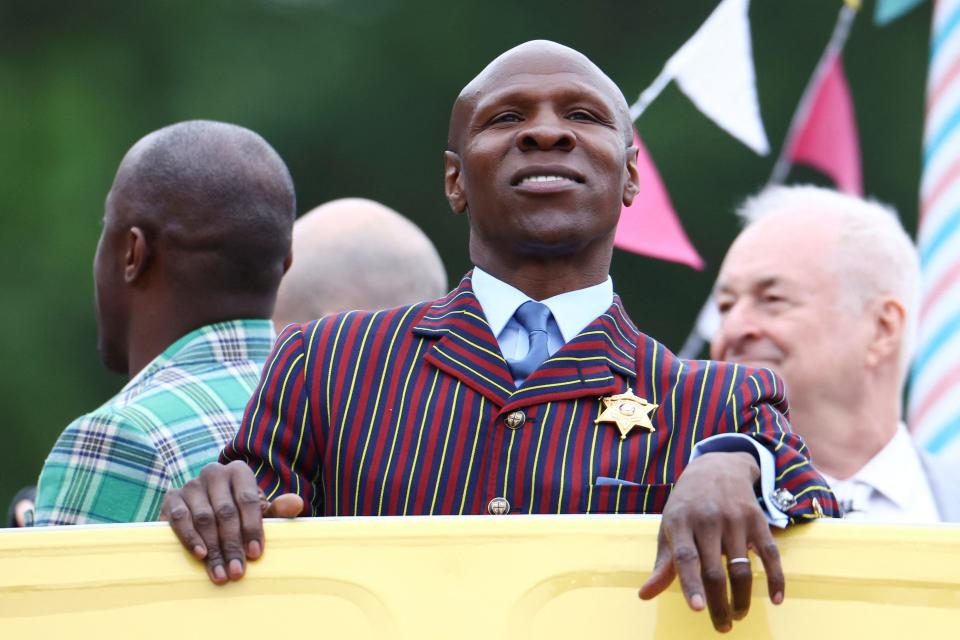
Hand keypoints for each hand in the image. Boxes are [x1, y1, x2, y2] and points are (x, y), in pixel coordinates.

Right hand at [160, 460, 302, 584]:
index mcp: (239, 471)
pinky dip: (190, 537)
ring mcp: (191, 484)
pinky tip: (200, 555)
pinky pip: (180, 518)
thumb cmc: (238, 512)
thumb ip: (278, 510)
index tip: (255, 554)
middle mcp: (214, 472)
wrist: (202, 507)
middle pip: (226, 512)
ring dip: (213, 548)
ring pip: (204, 517)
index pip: (248, 500)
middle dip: (232, 545)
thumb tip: (297, 504)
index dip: (252, 528)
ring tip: (220, 573)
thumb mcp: (259, 511)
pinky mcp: (172, 498)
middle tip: (237, 571)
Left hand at [638, 452, 783, 632]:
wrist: (717, 468)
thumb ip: (663, 563)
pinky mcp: (758, 520)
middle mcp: (707, 519)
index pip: (686, 557)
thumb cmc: (687, 505)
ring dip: (743, 598)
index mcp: (680, 521)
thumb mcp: (669, 526)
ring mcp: (734, 519)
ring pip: (742, 568)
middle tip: (722, 626)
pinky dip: (775, 578)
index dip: (691, 584)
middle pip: (715, 570)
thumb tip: (645, 595)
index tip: (699, 609)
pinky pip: (770, 554)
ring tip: (738, 614)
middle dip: (719, 604)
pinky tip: (775, 600)